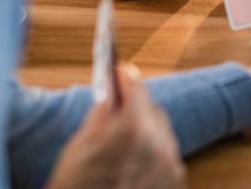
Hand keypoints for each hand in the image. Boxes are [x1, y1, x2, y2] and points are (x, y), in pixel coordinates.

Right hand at [46, 64, 184, 188]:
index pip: (135, 87)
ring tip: (126, 138)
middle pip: (152, 110)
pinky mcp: (174, 182)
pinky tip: (134, 161)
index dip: (125, 78)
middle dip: (137, 108)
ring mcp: (169, 165)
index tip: (120, 72)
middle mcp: (158, 144)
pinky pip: (166, 157)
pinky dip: (153, 154)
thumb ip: (102, 113)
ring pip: (162, 134)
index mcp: (132, 128)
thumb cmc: (76, 185)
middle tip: (120, 106)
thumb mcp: (80, 144)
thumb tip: (113, 92)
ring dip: (146, 132)